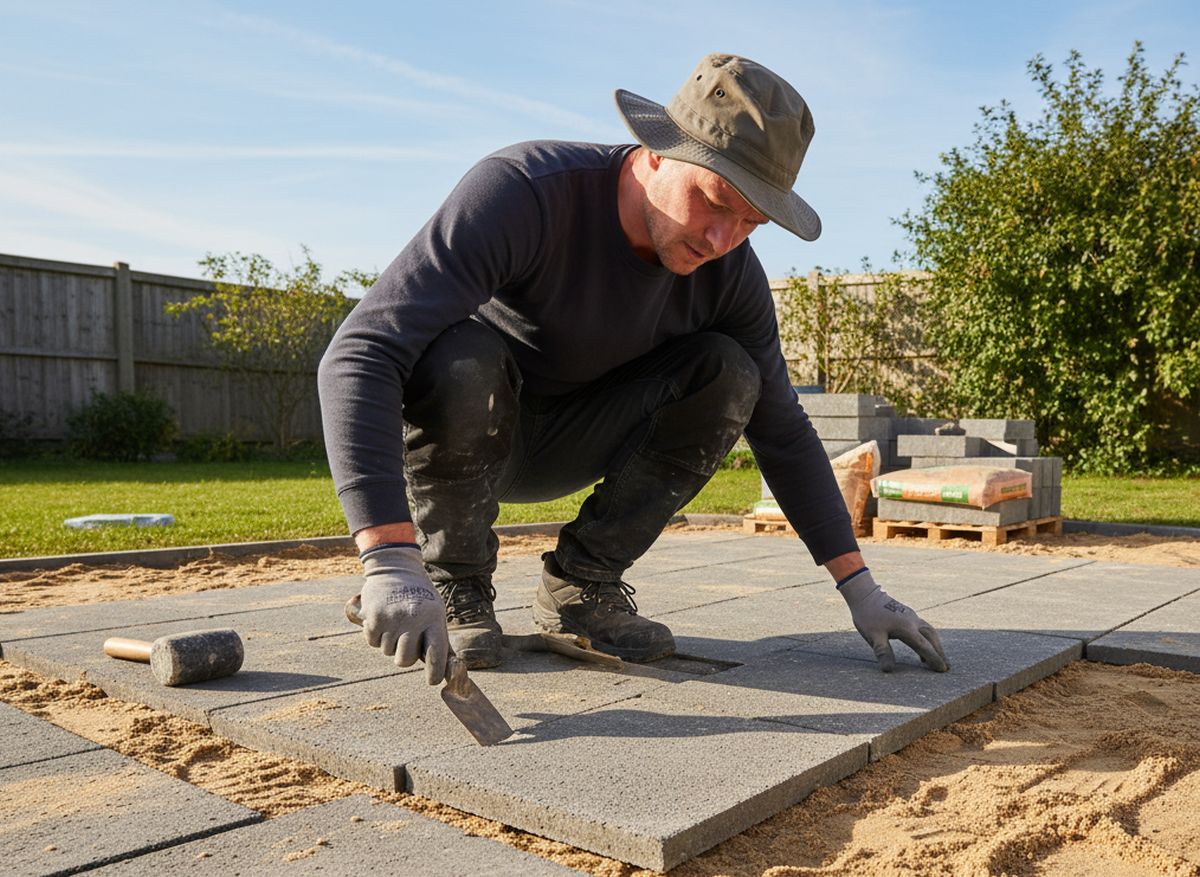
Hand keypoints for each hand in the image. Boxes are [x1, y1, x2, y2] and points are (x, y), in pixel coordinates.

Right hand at [360, 545, 448, 684]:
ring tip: (395, 622)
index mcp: (434, 618)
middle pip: (404, 660)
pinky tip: (382, 619)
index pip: (437, 653)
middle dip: (403, 657)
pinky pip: (372, 642)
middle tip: (404, 643)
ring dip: (389, 642)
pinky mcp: (374, 616)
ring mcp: (393, 618)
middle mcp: (414, 619)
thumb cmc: (418, 594)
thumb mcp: (434, 610)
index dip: (435, 672)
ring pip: (386, 651)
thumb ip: (436, 636)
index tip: (433, 681)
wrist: (394, 567)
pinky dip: (375, 635)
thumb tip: (445, 668)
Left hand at [838, 568, 948, 672]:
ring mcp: (911, 616)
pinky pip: (923, 627)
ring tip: (937, 657)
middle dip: (940, 652)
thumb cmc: (868, 616)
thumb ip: (883, 652)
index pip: (925, 647)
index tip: (942, 670)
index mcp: (907, 629)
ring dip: (935, 644)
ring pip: (929, 631)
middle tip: (946, 667)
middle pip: (932, 638)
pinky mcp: (907, 613)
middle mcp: (913, 621)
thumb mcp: (873, 636)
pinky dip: (928, 637)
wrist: (864, 594)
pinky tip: (921, 644)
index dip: (934, 659)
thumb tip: (889, 670)